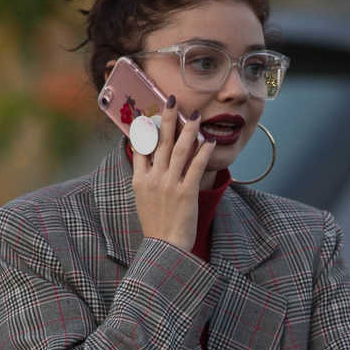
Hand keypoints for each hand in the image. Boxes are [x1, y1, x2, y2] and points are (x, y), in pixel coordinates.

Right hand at [131, 103, 216, 251]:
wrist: (164, 249)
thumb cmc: (156, 227)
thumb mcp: (142, 200)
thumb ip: (144, 177)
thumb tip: (145, 158)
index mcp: (140, 180)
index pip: (142, 147)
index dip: (145, 127)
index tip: (148, 112)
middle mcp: (154, 178)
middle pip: (162, 142)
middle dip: (168, 119)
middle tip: (173, 100)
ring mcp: (170, 185)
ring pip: (180, 150)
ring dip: (189, 130)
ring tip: (196, 115)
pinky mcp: (186, 193)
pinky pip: (196, 167)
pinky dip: (203, 153)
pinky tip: (209, 141)